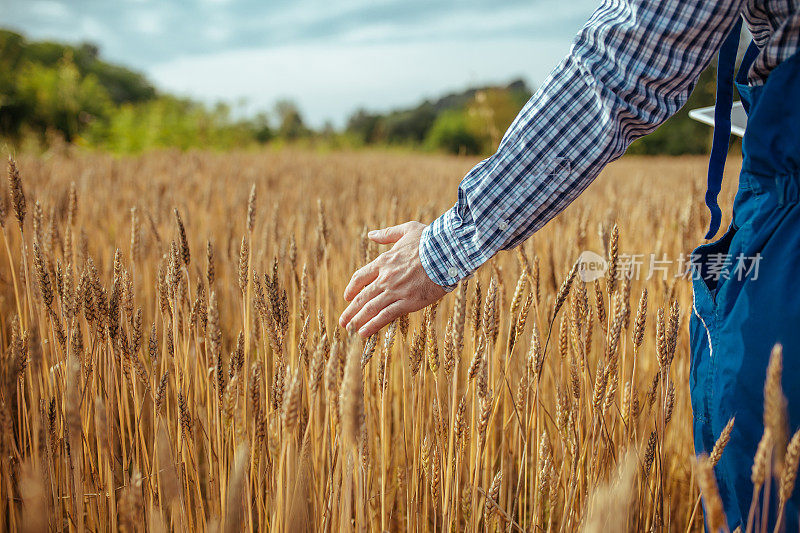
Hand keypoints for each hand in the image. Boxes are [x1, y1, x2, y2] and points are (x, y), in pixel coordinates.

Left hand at [339, 221, 446, 337]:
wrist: (447, 253)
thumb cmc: (430, 240)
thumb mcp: (406, 230)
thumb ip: (387, 234)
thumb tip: (371, 235)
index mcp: (384, 262)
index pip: (360, 277)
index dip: (352, 288)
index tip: (347, 297)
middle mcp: (385, 278)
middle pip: (362, 297)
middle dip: (350, 310)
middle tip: (342, 321)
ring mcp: (395, 291)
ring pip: (370, 309)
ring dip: (357, 320)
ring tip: (348, 330)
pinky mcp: (407, 302)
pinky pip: (385, 316)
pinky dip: (372, 325)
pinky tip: (363, 333)